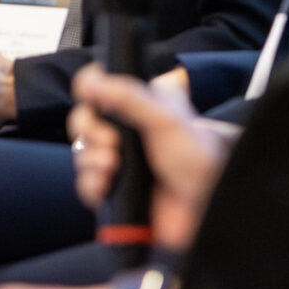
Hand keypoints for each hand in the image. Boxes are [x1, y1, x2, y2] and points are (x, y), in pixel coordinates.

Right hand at [68, 63, 232, 252]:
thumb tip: (91, 80)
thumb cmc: (198, 159)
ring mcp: (119, 162)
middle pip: (84, 121)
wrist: (207, 208)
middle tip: (111, 140)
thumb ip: (128, 96)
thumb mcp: (165, 119)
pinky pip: (85, 184)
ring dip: (91, 158)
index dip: (88, 92)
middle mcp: (126, 131)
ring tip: (113, 165)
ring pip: (82, 152)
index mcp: (138, 106)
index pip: (98, 88)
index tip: (92, 97)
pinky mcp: (114, 191)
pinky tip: (106, 184)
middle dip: (89, 129)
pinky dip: (91, 183)